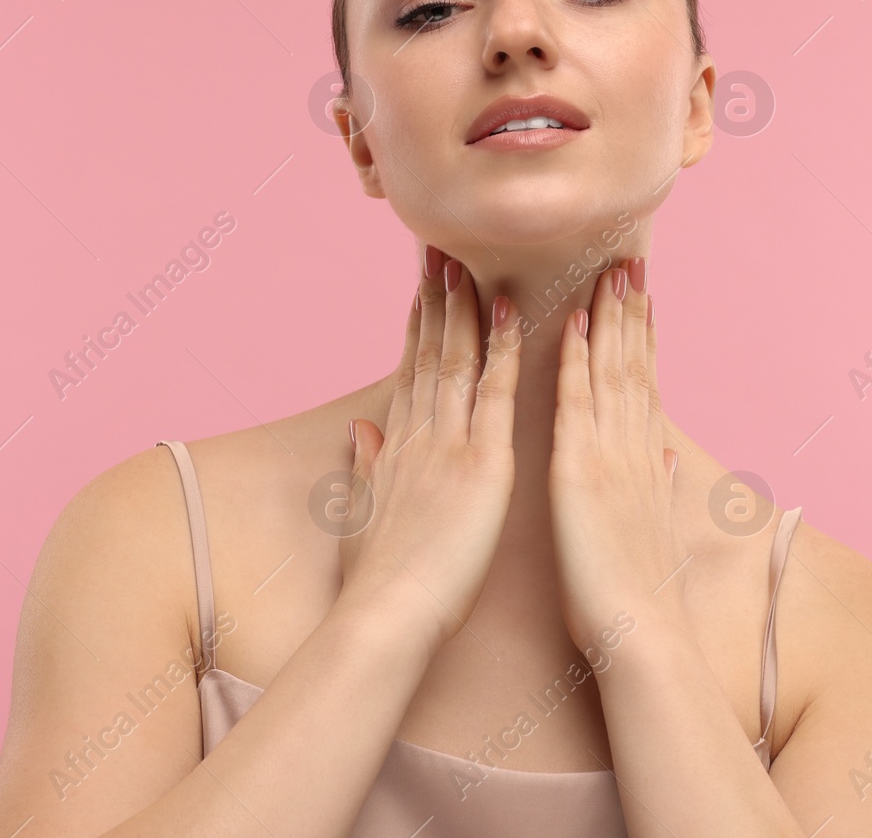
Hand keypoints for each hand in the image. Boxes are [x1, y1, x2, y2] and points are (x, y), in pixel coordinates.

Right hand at [338, 246, 522, 652]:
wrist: (386, 619)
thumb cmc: (377, 585)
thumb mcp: (365, 516)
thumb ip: (366, 467)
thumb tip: (360, 428)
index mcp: (397, 451)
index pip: (411, 374)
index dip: (417, 327)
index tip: (423, 288)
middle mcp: (418, 436)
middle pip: (427, 355)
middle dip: (434, 302)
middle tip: (439, 253)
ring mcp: (448, 445)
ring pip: (456, 360)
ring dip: (464, 308)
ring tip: (467, 262)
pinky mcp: (482, 464)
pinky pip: (495, 392)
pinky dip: (503, 348)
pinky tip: (511, 311)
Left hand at [548, 257, 690, 650]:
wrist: (643, 636)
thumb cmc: (639, 599)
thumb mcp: (650, 533)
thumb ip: (654, 488)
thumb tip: (662, 459)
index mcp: (642, 464)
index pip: (643, 386)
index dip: (641, 340)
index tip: (641, 300)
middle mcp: (631, 450)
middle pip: (632, 366)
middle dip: (630, 314)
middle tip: (629, 264)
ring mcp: (609, 456)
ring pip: (610, 372)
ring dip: (608, 319)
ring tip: (610, 272)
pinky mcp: (582, 471)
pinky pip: (577, 402)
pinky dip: (575, 359)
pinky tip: (571, 322)